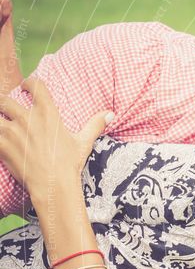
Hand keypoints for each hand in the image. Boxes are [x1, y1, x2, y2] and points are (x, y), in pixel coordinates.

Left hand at [0, 77, 111, 199]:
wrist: (53, 185)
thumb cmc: (69, 164)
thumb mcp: (83, 142)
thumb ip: (94, 125)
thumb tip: (110, 114)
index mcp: (48, 114)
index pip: (35, 86)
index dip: (29, 83)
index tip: (26, 86)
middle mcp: (27, 118)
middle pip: (5, 100)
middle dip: (4, 103)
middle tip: (6, 109)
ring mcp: (12, 131)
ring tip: (2, 126)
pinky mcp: (1, 144)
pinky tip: (1, 142)